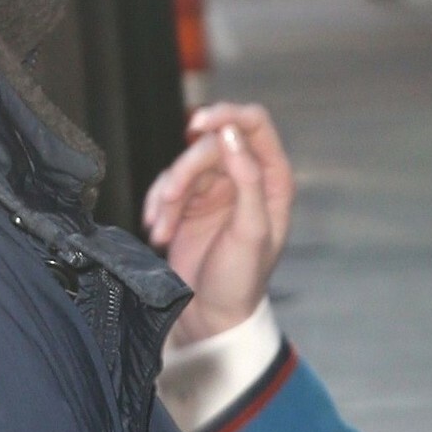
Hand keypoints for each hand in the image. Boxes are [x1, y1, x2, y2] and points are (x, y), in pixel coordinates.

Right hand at [144, 104, 294, 346]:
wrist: (212, 316)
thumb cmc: (241, 281)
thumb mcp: (250, 231)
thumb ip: (246, 179)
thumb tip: (231, 134)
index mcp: (273, 181)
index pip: (254, 124)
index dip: (227, 116)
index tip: (198, 125)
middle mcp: (247, 178)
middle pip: (209, 144)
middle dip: (185, 173)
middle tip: (170, 202)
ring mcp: (217, 188)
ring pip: (183, 165)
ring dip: (167, 197)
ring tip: (162, 232)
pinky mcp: (191, 202)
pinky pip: (167, 186)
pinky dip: (158, 206)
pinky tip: (157, 232)